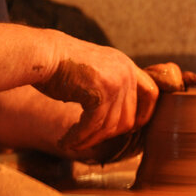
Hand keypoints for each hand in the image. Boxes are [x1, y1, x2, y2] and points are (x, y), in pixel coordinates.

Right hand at [34, 35, 158, 152]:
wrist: (44, 53)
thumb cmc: (63, 64)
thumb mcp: (97, 71)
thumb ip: (111, 88)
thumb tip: (119, 122)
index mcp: (126, 64)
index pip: (151, 93)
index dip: (144, 114)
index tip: (130, 129)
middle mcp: (125, 71)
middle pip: (129, 118)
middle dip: (109, 134)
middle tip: (90, 139)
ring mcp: (115, 81)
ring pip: (110, 126)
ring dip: (91, 139)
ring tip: (74, 142)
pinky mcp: (100, 92)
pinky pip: (94, 126)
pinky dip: (80, 137)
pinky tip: (67, 141)